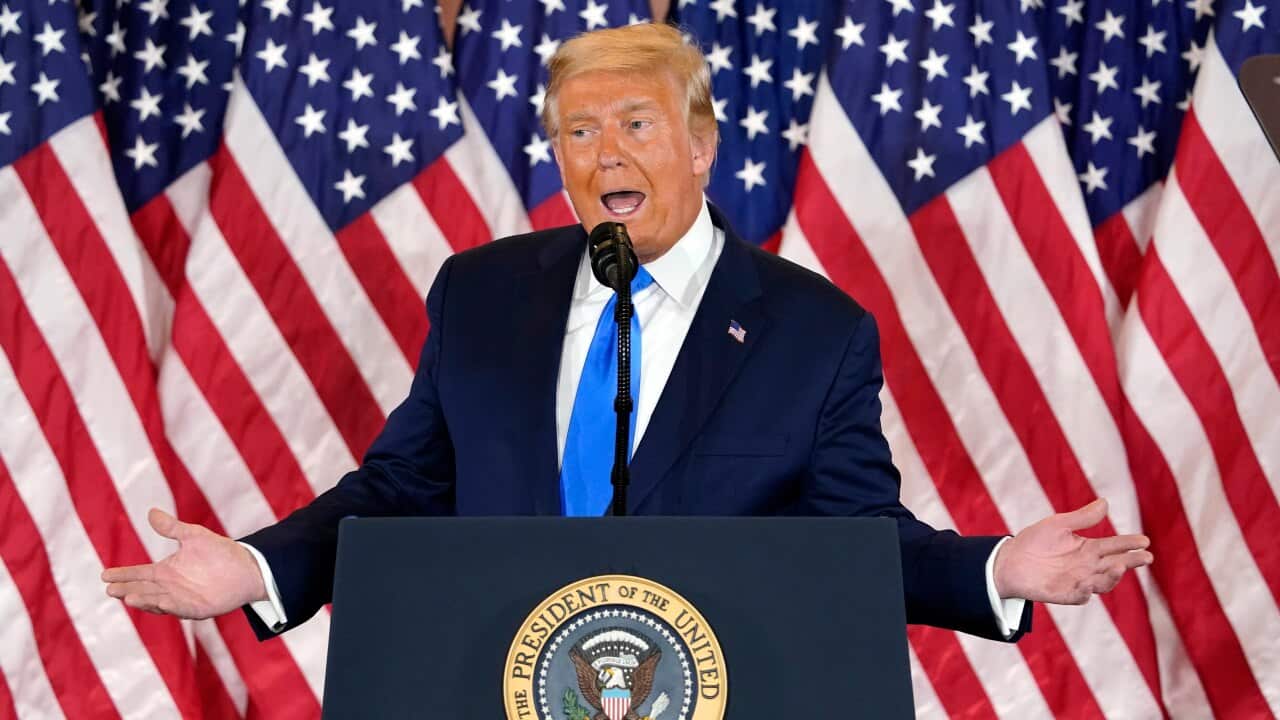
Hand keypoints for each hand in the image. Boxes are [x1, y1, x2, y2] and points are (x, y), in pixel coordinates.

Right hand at [102, 508, 267, 618]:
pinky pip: (180, 609)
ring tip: (128, 596)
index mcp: (167, 571)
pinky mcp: (197, 608)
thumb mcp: (193, 536)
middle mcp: (170, 587)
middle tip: (109, 589)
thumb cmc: (220, 552)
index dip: (122, 575)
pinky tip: (161, 601)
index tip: (104, 575)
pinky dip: (170, 606)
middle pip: (143, 589)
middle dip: (126, 589)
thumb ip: (171, 528)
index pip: (138, 574)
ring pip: (157, 601)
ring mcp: (182, 599)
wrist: (247, 567)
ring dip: (144, 600)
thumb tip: (151, 512)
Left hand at [993, 498, 1152, 604]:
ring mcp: (1078, 581)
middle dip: (1131, 561)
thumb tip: (1105, 502)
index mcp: (1088, 549)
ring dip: (1112, 577)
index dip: (1129, 544)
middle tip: (1146, 556)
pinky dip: (1086, 591)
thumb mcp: (1059, 525)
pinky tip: (1089, 583)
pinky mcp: (1065, 594)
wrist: (1008, 561)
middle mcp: (1088, 566)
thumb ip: (1082, 518)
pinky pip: (1080, 595)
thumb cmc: (1034, 541)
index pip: (1113, 546)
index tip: (1144, 540)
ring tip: (1120, 566)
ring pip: (1102, 582)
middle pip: (1114, 565)